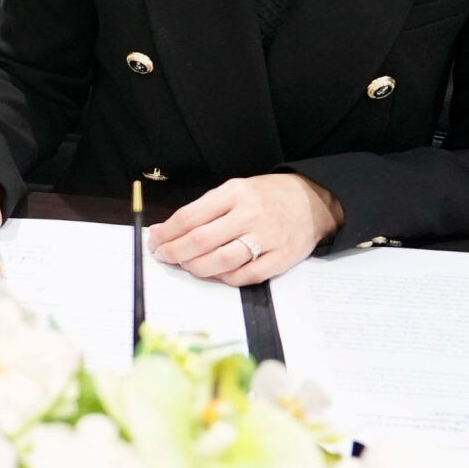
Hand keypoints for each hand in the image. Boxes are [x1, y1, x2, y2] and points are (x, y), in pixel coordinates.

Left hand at [148, 174, 342, 284]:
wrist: (313, 201)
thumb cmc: (267, 196)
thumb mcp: (235, 189)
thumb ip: (204, 209)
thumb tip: (166, 229)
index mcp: (234, 193)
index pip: (190, 216)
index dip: (167, 232)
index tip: (155, 240)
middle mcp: (250, 214)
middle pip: (201, 241)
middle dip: (175, 252)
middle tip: (164, 256)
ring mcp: (267, 238)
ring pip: (222, 261)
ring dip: (197, 267)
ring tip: (187, 266)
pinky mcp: (282, 258)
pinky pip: (247, 275)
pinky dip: (226, 278)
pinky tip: (216, 273)